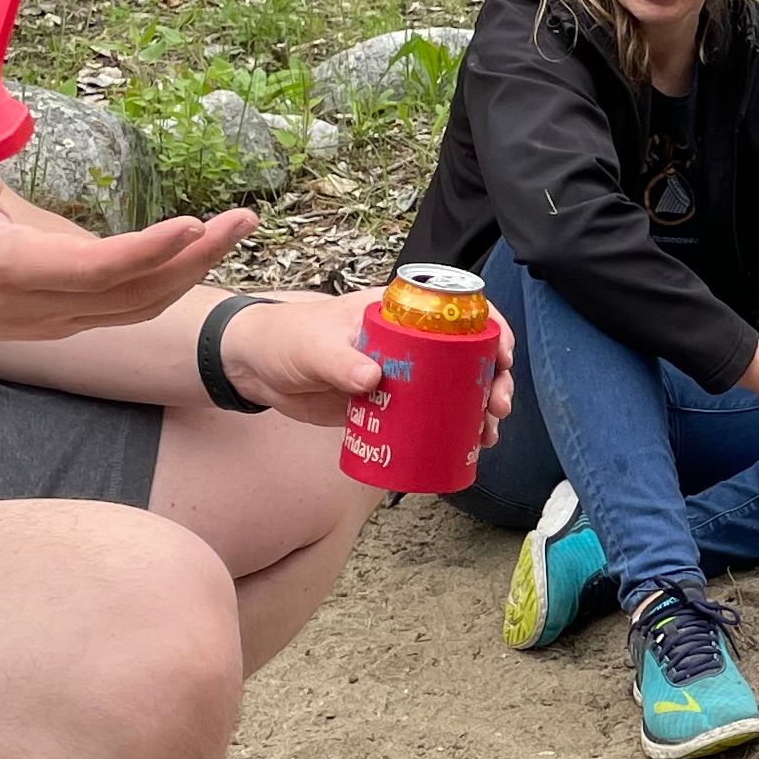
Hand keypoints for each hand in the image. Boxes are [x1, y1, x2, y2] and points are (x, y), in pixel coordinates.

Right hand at [0, 125, 247, 343]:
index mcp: (10, 269)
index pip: (94, 269)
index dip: (147, 251)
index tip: (193, 222)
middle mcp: (42, 305)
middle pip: (137, 293)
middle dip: (196, 258)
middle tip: (245, 220)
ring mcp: (59, 320)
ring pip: (143, 307)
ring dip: (196, 270)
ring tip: (239, 229)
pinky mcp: (70, 321)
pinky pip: (134, 309)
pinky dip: (174, 282)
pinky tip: (203, 250)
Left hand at [226, 293, 512, 447]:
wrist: (256, 368)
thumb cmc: (286, 339)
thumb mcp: (313, 346)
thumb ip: (340, 360)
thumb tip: (374, 379)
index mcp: (400, 313)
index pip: (459, 311)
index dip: (489, 329)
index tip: (501, 355)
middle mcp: (411, 341)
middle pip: (468, 355)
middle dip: (494, 379)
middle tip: (497, 406)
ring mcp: (404, 374)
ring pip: (455, 389)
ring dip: (479, 409)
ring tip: (487, 434)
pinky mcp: (391, 405)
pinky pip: (430, 415)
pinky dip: (451, 430)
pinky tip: (467, 447)